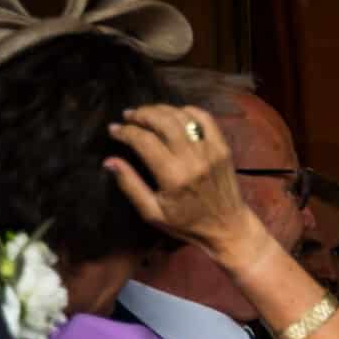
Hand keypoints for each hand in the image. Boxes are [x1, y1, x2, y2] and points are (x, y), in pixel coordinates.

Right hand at [103, 105, 261, 266]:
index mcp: (174, 177)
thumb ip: (130, 185)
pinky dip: (186, 111)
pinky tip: (173, 116)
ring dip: (160, 110)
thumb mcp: (153, 213)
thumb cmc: (188, 224)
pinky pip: (205, 119)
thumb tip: (109, 161)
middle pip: (162, 121)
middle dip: (141, 115)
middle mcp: (193, 160)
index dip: (125, 131)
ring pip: (182, 117)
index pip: (144, 141)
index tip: (114, 130)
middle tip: (129, 117)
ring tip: (147, 114)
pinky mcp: (223, 149)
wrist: (229, 228)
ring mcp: (211, 152)